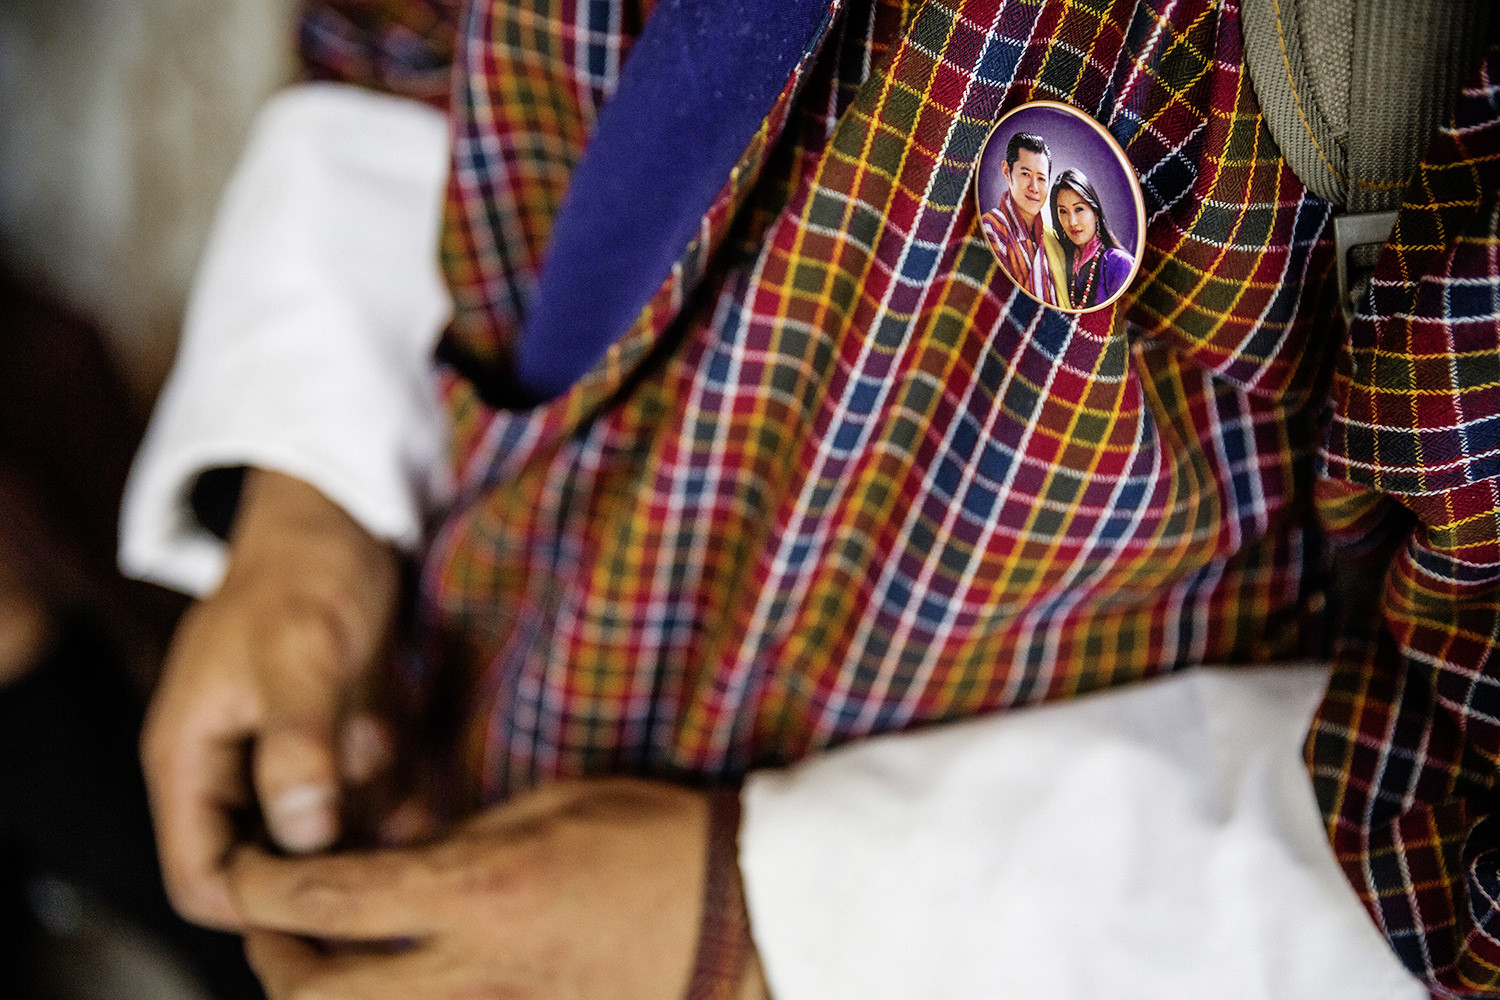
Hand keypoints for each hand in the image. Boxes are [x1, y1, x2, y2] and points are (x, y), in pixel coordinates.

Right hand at [141, 468, 399, 927]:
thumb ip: (297, 744)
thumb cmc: (304, 571)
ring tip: (416, 814)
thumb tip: (303, 833)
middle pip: (263, 865)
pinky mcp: (324, 741)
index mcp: (190, 756)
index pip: (200, 876)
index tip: (334, 894)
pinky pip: (353, 797)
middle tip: (395, 862)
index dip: (259, 900)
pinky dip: (388, 799)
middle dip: (328, 869)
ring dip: (367, 834)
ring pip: (317, 836)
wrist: (338, 516)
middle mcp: (227, 768)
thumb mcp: (302, 654)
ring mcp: (278, 755)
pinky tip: (423, 786)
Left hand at [231, 779, 768, 999]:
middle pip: (318, 997)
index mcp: (479, 890)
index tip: (245, 864)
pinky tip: (398, 981)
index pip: (328, 898)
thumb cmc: (651, 838)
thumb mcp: (547, 806)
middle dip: (271, 961)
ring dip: (325, 993)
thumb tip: (391, 860)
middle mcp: (474, 968)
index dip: (262, 884)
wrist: (738, 911)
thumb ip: (457, 840)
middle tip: (270, 924)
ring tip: (321, 959)